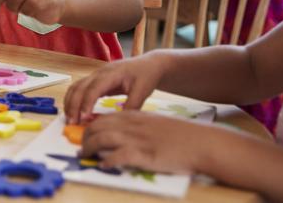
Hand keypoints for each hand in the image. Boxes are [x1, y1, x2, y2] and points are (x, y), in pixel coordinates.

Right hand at [63, 53, 167, 123]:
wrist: (149, 64)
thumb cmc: (146, 75)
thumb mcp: (142, 91)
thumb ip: (131, 106)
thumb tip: (119, 122)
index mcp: (112, 74)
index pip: (94, 88)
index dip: (86, 102)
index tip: (84, 118)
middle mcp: (100, 73)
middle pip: (79, 87)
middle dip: (73, 105)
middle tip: (71, 123)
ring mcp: (96, 75)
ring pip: (76, 87)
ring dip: (70, 102)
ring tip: (70, 119)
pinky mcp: (95, 81)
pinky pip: (79, 89)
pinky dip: (74, 100)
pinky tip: (75, 112)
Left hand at [81, 111, 214, 173]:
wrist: (202, 143)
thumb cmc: (182, 137)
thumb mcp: (156, 125)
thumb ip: (140, 127)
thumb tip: (124, 136)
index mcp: (136, 117)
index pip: (105, 118)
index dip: (91, 126)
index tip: (85, 134)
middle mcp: (132, 125)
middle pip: (98, 126)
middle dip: (85, 136)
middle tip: (81, 146)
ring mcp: (137, 139)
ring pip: (101, 139)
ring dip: (89, 148)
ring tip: (84, 156)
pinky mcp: (144, 154)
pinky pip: (117, 156)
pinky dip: (106, 161)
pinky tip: (103, 165)